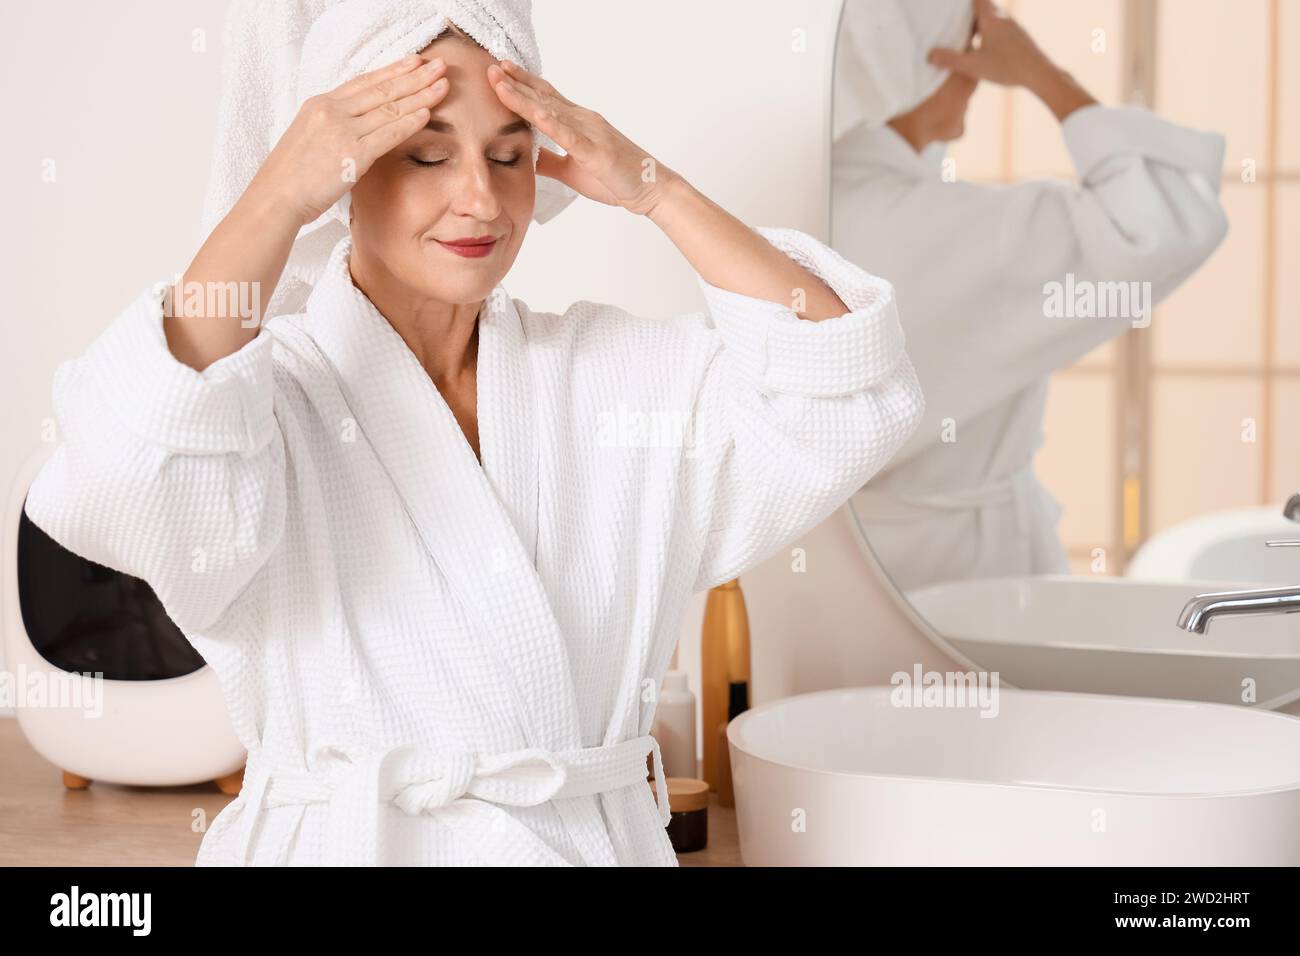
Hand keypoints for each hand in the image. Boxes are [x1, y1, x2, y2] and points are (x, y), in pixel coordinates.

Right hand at [248, 53, 450, 225]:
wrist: (275, 197)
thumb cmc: (291, 177)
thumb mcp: (309, 138)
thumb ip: (332, 127)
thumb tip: (355, 127)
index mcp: (320, 104)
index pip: (364, 82)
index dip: (392, 70)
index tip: (414, 62)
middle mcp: (331, 111)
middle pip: (381, 88)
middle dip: (414, 75)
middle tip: (439, 64)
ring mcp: (342, 130)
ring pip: (390, 108)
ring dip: (421, 95)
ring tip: (443, 85)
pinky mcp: (352, 153)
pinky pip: (388, 133)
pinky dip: (410, 122)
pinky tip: (428, 113)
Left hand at [487, 58, 675, 216]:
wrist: (651, 188)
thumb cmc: (616, 179)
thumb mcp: (573, 170)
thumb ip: (549, 160)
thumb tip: (526, 155)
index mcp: (578, 123)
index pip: (544, 98)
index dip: (521, 84)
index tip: (498, 72)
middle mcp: (583, 120)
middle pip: (543, 97)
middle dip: (515, 82)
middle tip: (489, 66)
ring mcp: (590, 133)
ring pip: (551, 111)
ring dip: (524, 97)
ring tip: (500, 82)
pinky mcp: (596, 153)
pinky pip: (571, 137)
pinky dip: (552, 125)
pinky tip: (535, 114)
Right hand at [927, 0, 1052, 88]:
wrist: (1039, 73)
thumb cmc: (1006, 66)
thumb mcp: (973, 65)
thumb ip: (950, 60)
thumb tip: (929, 55)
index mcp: (991, 20)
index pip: (978, 0)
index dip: (967, 1)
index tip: (957, 3)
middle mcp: (1004, 19)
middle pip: (987, 8)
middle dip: (974, 12)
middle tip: (960, 18)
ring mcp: (1015, 28)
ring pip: (997, 19)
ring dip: (984, 23)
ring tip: (973, 33)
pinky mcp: (1022, 39)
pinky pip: (1005, 30)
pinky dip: (994, 33)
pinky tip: (990, 48)